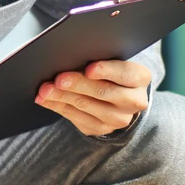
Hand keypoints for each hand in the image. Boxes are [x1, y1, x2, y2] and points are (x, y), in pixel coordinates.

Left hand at [34, 59, 150, 136]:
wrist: (117, 94)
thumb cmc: (110, 69)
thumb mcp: (111, 59)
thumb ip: (97, 57)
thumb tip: (69, 55)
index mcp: (140, 77)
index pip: (125, 73)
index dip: (107, 71)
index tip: (89, 69)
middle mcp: (133, 101)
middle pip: (104, 92)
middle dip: (78, 85)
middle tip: (58, 79)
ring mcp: (118, 119)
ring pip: (86, 107)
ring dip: (62, 97)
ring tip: (44, 89)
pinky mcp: (100, 129)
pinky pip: (76, 118)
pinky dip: (57, 106)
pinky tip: (44, 99)